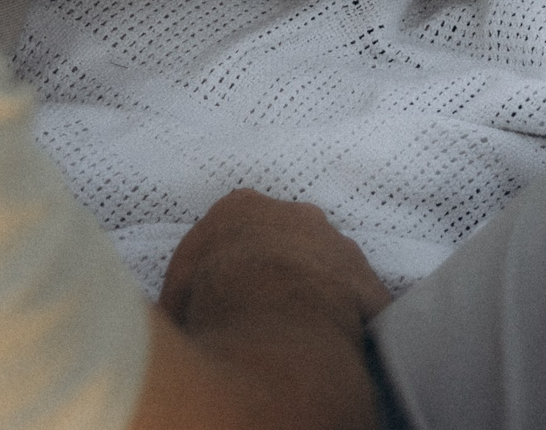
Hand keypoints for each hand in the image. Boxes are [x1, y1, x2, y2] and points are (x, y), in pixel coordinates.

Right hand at [128, 189, 390, 429]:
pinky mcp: (367, 281)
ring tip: (304, 323)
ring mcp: (337, 244)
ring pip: (329, 262)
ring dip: (319, 285)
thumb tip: (182, 309)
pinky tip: (346, 338)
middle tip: (268, 302)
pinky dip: (355, 315)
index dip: (231, 257)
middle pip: (289, 235)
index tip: (228, 284)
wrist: (271, 309)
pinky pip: (363, 299)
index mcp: (241, 208)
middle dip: (281, 262)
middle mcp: (296, 214)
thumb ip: (187, 288)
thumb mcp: (178, 289)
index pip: (237, 223)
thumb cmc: (211, 294)